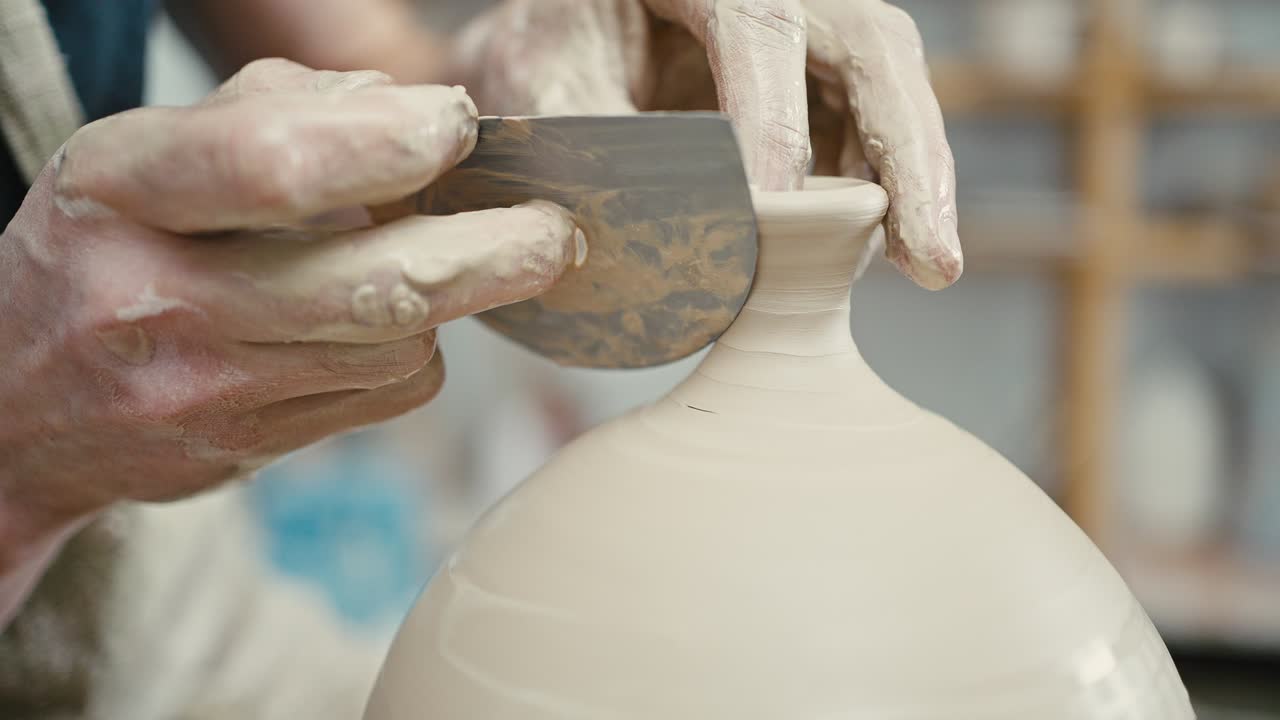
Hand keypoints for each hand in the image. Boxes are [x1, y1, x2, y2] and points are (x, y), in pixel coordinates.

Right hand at [0, 60, 578, 567]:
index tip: (459, 127)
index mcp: (121, 192)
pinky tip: (385, 325)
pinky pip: (384, 396)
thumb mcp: (147, 154)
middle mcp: (160, 300)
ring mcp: (205, 391)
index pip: (273, 166)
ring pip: (395, 346)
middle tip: (557, 232)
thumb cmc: (103, 250)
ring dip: (447, 300)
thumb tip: (402, 107)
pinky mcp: (249, 450)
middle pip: (370, 284)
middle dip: (490, 255)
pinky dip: (412, 352)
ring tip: (455, 263)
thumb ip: (272, 113)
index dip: (389, 143)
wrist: (19, 411)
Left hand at [449, 0, 960, 288]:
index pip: (757, 22)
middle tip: (932, 258)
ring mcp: (811, 32)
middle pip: (872, 44)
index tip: (772, 210)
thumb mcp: (541, 81)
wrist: (567, 42)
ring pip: (890, 86)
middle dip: (907, 152)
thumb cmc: (553, 52)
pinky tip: (875, 252)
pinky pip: (870, 128)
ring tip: (923, 264)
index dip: (775, 117)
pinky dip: (881, 194)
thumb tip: (629, 234)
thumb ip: (582, 139)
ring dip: (911, 182)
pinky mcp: (825, 82)